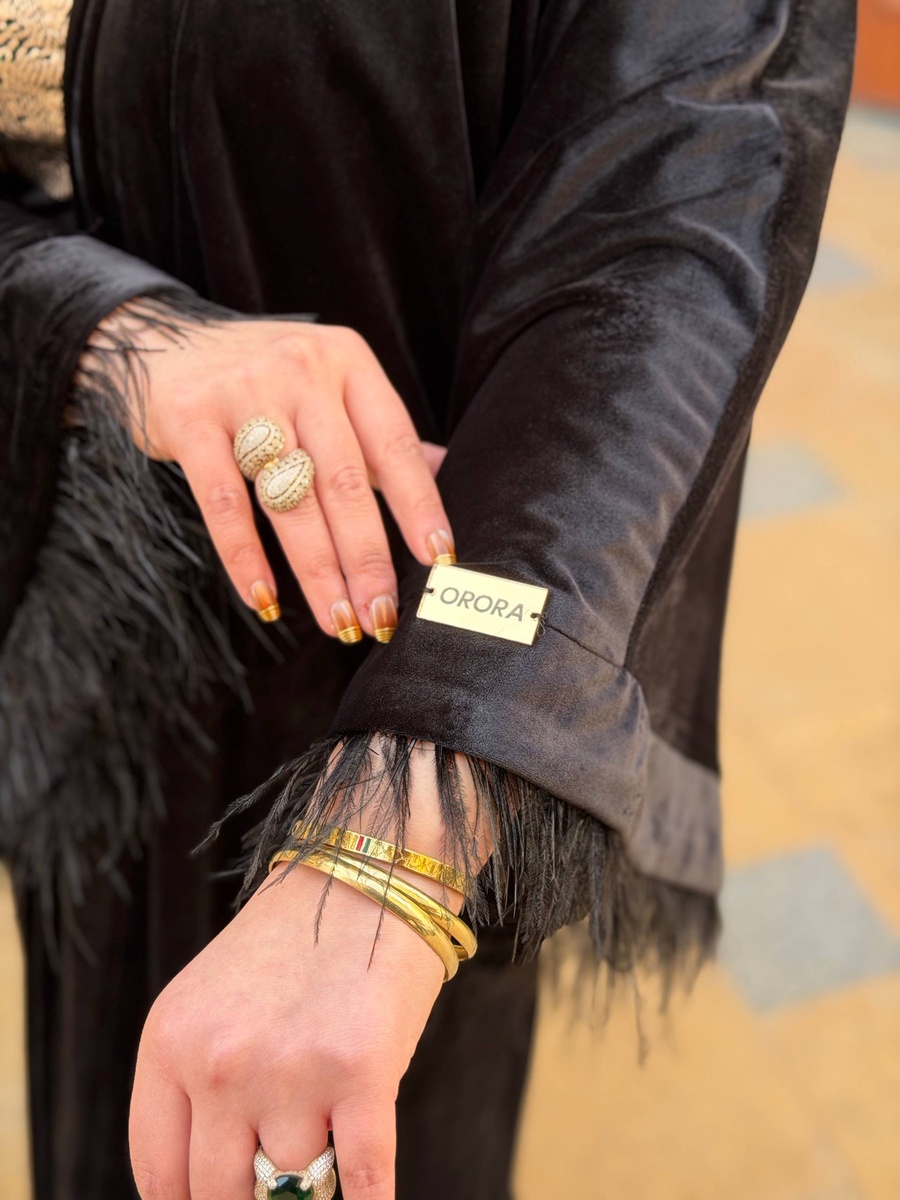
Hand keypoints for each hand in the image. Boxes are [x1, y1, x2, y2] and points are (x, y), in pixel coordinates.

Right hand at [78, 302, 452, 637]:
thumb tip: (444, 466)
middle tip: (382, 616)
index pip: (394, 443)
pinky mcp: (191, 420)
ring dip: (318, 571)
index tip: (438, 559)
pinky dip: (245, 557)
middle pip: (345, 481)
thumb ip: (379, 430)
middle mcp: (302, 371)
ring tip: (338, 621)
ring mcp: (245, 393)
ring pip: (291, 499)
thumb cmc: (261, 376)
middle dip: (368, 558)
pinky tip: (265, 599)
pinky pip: (225, 502)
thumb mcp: (329, 384)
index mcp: (348, 363)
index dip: (418, 506)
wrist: (159, 340)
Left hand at [129, 743, 485, 1199]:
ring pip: (295, 1183)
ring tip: (328, 1134)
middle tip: (275, 1184)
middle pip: (221, 1195)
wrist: (369, 868)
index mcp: (171, 1042)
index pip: (160, 1174)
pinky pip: (362, 1177)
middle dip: (253, 1198)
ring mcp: (290, 1072)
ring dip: (314, 1176)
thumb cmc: (296, 940)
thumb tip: (216, 1189)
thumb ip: (198, 1084)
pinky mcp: (361, 1072)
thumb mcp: (214, 1000)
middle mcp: (220, 1063)